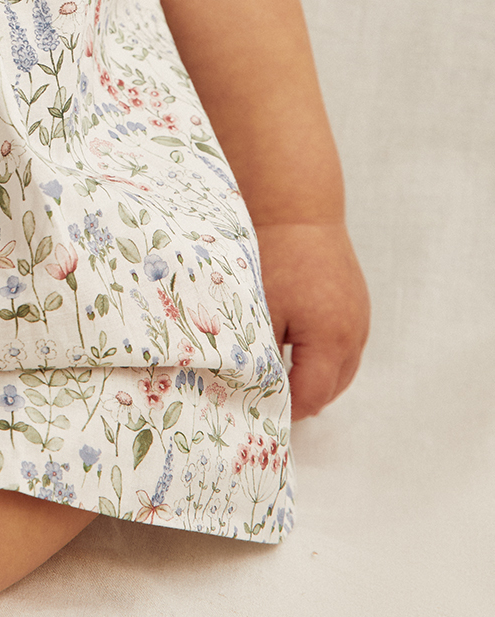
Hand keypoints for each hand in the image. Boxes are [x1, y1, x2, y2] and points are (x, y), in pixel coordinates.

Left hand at [254, 220, 369, 419]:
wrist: (296, 207)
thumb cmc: (273, 256)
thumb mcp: (260, 311)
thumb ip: (261, 355)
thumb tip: (256, 385)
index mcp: (331, 340)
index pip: (313, 397)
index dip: (286, 409)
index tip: (260, 409)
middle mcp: (354, 333)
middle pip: (333, 387)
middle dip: (304, 399)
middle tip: (270, 399)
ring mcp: (360, 316)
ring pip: (343, 367)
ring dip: (317, 377)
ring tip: (284, 378)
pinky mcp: (357, 300)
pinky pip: (346, 343)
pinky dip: (326, 355)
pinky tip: (299, 347)